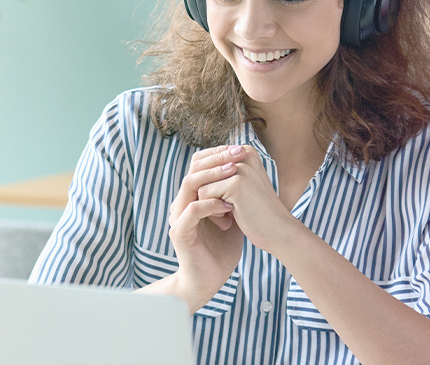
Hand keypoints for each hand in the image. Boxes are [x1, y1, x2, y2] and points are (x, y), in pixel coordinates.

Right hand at [167, 145, 245, 310]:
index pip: (199, 165)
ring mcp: (178, 217)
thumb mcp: (232, 216)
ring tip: (233, 173)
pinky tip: (229, 206)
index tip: (240, 149)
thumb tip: (251, 172)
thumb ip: (234, 195)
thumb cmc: (221, 249)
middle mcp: (182, 203)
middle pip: (193, 169)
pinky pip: (192, 210)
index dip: (218, 154)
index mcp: (192, 197)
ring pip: (189, 185)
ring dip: (213, 176)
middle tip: (238, 153)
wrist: (209, 279)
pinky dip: (211, 204)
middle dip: (217, 159)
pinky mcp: (179, 232)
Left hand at [196, 146, 299, 254]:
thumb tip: (194, 162)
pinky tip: (228, 220)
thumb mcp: (241, 185)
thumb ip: (222, 171)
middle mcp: (243, 154)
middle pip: (203, 173)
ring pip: (201, 183)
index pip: (208, 163)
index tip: (227, 200)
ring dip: (209, 204)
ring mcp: (240, 168)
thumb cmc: (257, 211)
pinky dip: (212, 211)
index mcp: (246, 151)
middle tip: (224, 211)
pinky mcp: (236, 184)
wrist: (278, 231)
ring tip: (227, 214)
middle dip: (208, 194)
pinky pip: (204, 195)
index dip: (210, 185)